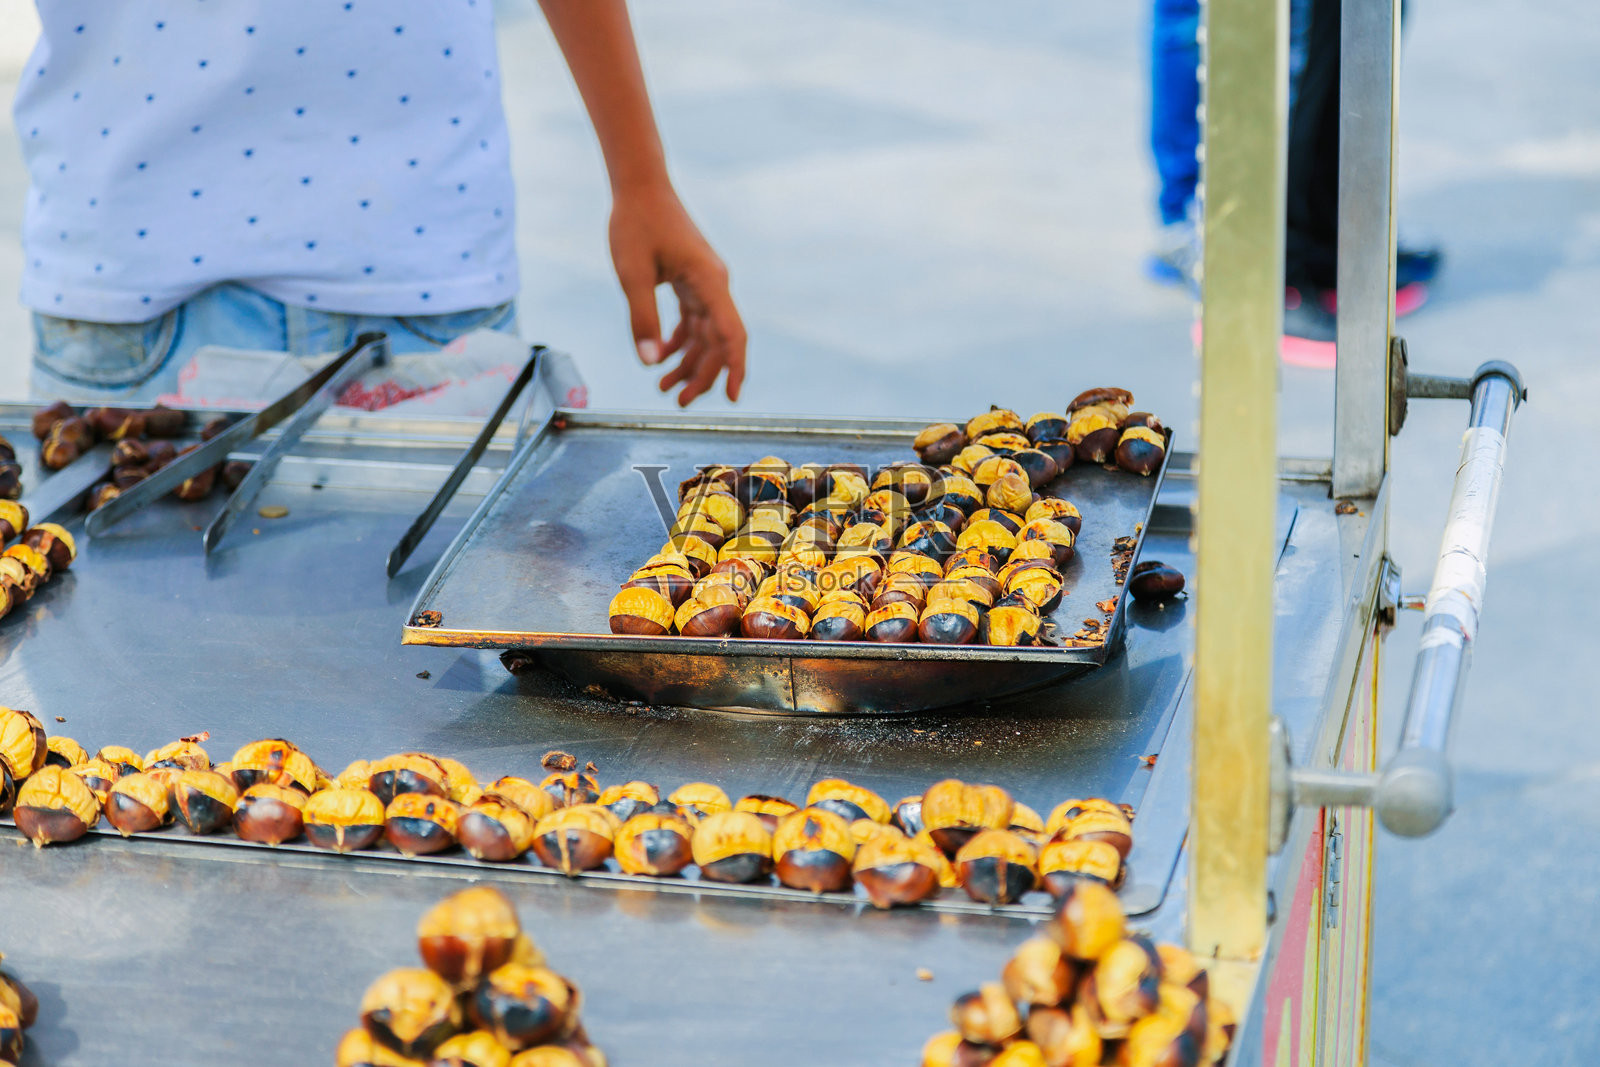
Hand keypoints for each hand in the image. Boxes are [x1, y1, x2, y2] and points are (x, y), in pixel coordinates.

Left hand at [610, 186, 746, 405]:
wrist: (640, 186)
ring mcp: (704, 283)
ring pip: (706, 335)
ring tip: (664, 388)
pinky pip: (694, 321)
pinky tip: (662, 358)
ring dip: (689, 363)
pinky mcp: (691, 280)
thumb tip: (649, 364)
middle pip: (719, 342)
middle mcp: (714, 285)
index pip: (732, 335)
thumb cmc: (636, 223)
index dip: (735, 369)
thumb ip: (642, 320)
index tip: (733, 398)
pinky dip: (680, 342)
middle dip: (702, 376)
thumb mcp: (632, 274)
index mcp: (709, 283)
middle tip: (679, 403)